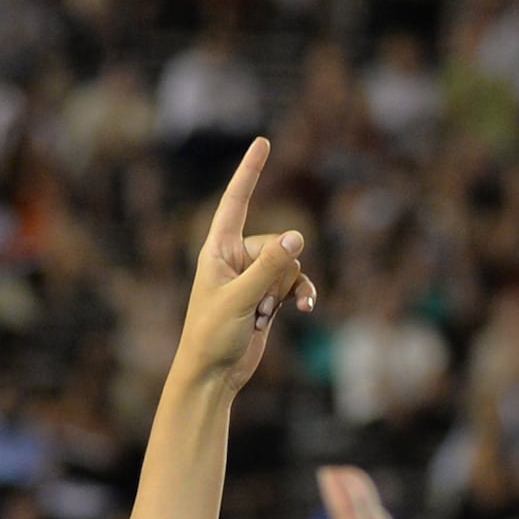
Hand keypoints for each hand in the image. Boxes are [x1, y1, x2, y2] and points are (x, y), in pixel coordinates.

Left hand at [171, 138, 314, 394]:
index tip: (262, 143)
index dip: (250, 172)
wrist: (212, 376)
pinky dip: (300, 295)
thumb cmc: (213, 336)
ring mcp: (253, 278)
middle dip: (275, 275)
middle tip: (258, 305)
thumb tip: (297, 237)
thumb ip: (270, 268)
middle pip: (275, 246)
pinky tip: (306, 310)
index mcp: (218, 250)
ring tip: (267, 316)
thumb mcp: (242, 299)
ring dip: (286, 290)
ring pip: (288, 266)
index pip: (236, 202)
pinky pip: (293, 284)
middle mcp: (236, 258)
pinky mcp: (266, 298)